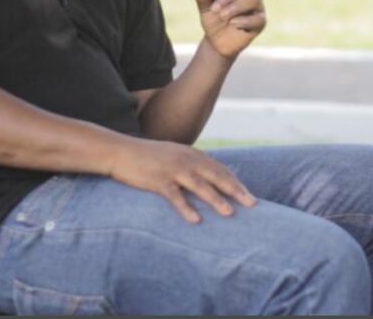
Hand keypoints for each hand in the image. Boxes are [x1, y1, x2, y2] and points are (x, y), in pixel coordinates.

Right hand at [108, 137, 256, 222]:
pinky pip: (175, 196)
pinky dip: (186, 208)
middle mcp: (187, 160)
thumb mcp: (174, 155)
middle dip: (236, 191)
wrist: (120, 151)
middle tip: (252, 204)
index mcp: (193, 154)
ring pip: (200, 186)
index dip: (236, 183)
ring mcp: (173, 170)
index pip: (221, 170)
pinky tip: (196, 220)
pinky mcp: (157, 180)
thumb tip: (209, 178)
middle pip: (217, 177)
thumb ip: (192, 164)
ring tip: (230, 213)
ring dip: (216, 200)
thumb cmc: (148, 157)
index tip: (250, 196)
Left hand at [196, 0, 265, 59]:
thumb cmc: (213, 19)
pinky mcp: (260, 21)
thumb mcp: (204, 9)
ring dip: (235, 7)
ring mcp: (257, 5)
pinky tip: (233, 23)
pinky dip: (244, 21)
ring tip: (222, 16)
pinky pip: (257, 18)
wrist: (218, 41)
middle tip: (215, 7)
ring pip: (252, 0)